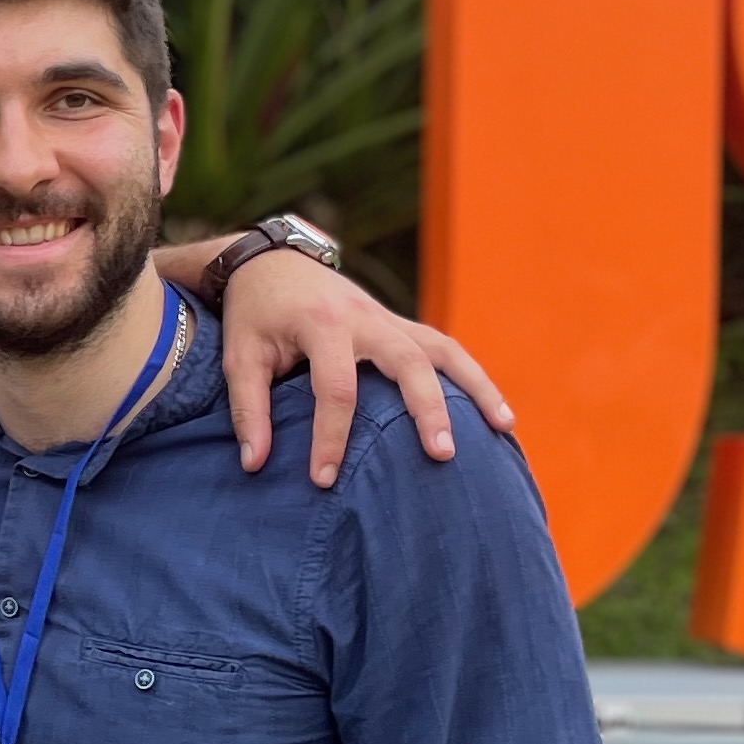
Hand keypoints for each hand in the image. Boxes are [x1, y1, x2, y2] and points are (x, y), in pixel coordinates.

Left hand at [164, 241, 516, 488]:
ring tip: (503, 429)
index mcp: (323, 323)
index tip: (323, 479)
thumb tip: (254, 465)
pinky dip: (474, 379)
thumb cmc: (255, 315)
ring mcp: (391, 319)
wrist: (274, 263)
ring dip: (476, 387)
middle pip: (408, 361)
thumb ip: (248, 409)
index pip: (336, 387)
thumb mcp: (239, 356)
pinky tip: (498, 415)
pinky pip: (446, 350)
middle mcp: (366, 318)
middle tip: (440, 455)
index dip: (331, 437)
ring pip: (443, 350)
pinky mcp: (403, 326)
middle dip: (427, 408)